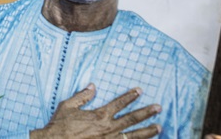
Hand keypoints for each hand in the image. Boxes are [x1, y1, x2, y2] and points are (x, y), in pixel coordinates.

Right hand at [31, 84, 160, 138]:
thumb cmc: (60, 126)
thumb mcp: (68, 106)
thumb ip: (82, 96)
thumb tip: (93, 86)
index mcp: (100, 115)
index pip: (119, 103)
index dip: (130, 96)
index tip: (140, 91)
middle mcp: (109, 128)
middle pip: (132, 119)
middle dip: (146, 112)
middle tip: (158, 107)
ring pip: (134, 136)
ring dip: (148, 131)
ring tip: (159, 127)